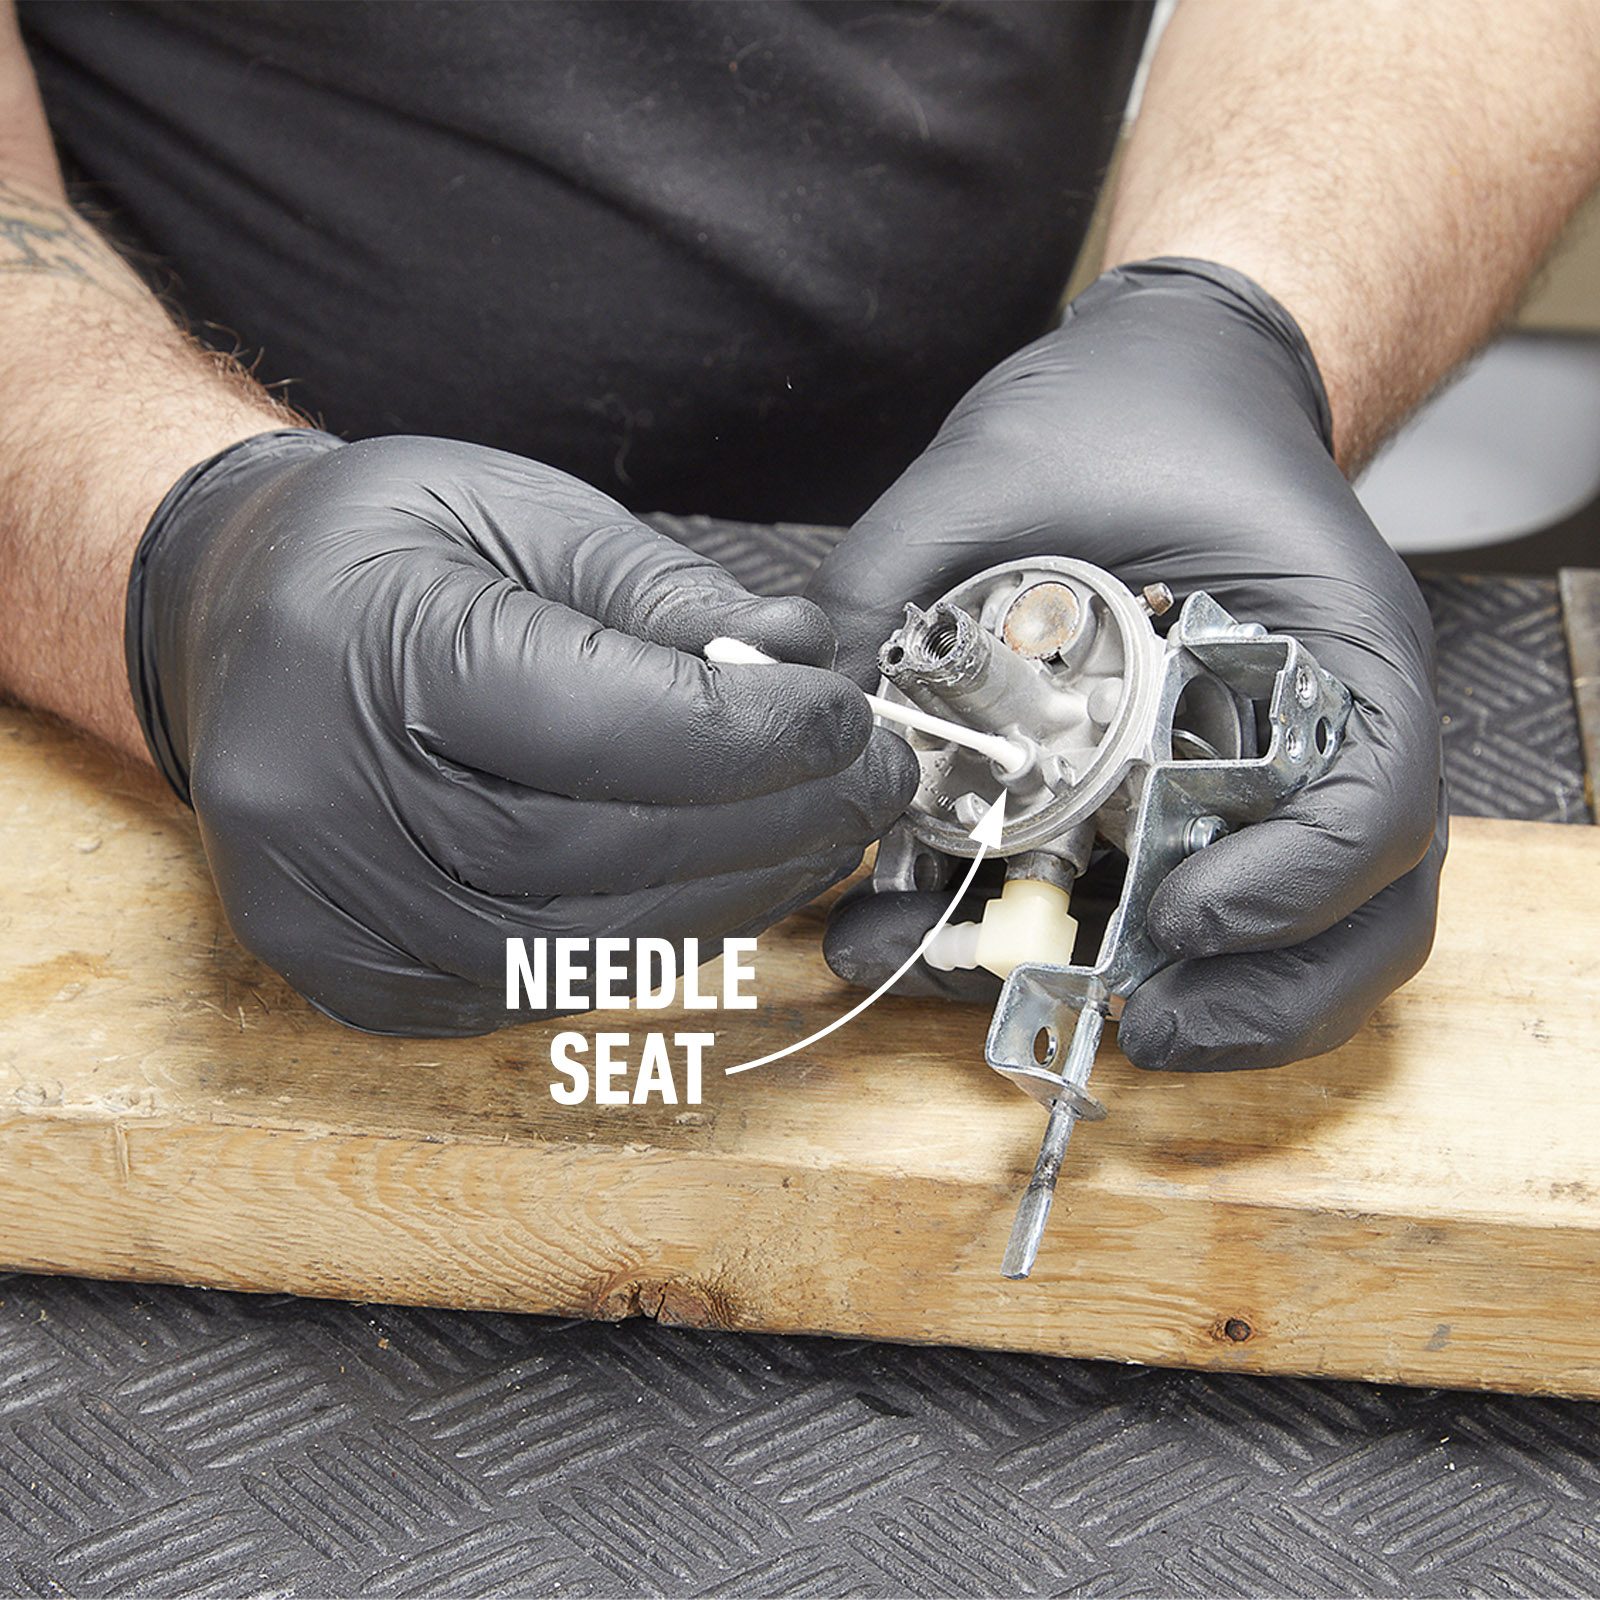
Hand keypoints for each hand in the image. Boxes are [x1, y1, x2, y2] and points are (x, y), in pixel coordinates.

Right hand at [127, 431, 915, 1034]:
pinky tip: (721, 889)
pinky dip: (650, 947)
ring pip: (574, 948)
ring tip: (820, 839)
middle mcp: (320, 799)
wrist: (235, 625)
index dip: (750, 734)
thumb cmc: (382, 550)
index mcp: (362, 647)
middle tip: (869, 788)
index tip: (848, 717)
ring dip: (730, 900)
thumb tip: (803, 661)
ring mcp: (323, 908)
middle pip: (593, 853)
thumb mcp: (517, 509)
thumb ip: (659, 592)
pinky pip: (534, 990)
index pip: (594, 723)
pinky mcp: (346, 974)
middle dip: (766, 826)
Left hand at [807, 259, 1444, 1071]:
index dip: (1297, 887)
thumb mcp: (1001, 466)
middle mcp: (1331, 726)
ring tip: (1073, 1023)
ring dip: (1207, 1009)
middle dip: (1259, 998)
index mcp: (1332, 637)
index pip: (1380, 801)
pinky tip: (1000, 962)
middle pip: (1365, 914)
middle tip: (1136, 1025)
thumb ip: (894, 571)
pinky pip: (1206, 912)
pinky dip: (1124, 955)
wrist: (1166, 390)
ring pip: (1309, 944)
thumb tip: (776, 675)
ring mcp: (1281, 778)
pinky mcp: (1206, 804)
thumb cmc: (1121, 412)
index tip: (1180, 914)